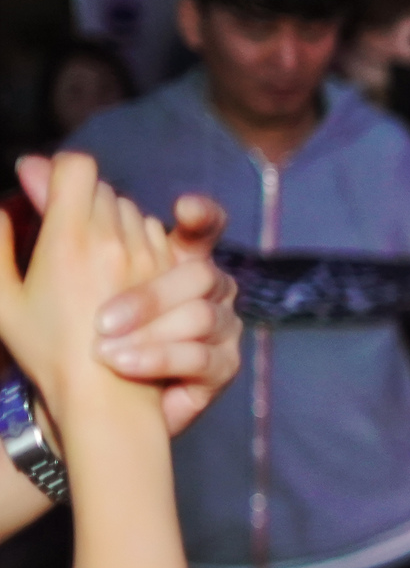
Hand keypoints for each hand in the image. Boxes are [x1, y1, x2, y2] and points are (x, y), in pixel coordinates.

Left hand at [18, 160, 240, 434]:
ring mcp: (217, 326)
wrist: (87, 404)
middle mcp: (200, 287)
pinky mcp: (220, 365)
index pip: (203, 227)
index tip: (185, 209)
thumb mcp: (43, 273)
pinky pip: (204, 357)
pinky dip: (160, 361)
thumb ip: (48, 216)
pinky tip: (122, 365)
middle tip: (101, 318)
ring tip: (105, 348)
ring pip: (203, 314)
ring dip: (151, 334)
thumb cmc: (69, 335)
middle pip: (199, 270)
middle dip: (150, 294)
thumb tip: (31, 163)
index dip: (203, 215)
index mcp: (167, 258)